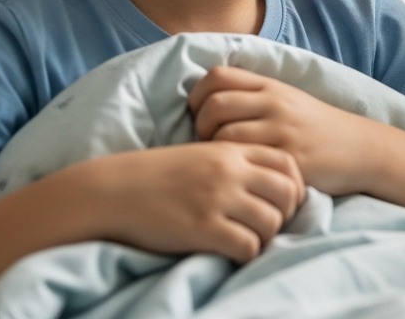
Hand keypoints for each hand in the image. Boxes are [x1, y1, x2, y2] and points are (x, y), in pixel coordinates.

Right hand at [74, 142, 304, 262]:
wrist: (111, 191)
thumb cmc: (155, 176)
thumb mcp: (199, 155)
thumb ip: (232, 163)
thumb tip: (265, 184)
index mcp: (230, 150)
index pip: (286, 162)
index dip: (293, 185)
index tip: (282, 201)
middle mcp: (229, 171)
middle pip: (287, 192)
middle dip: (286, 213)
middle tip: (269, 226)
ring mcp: (217, 199)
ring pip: (271, 222)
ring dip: (266, 237)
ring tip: (248, 240)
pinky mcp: (203, 228)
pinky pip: (247, 246)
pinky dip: (246, 254)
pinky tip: (232, 252)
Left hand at [188, 65, 377, 195]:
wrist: (360, 149)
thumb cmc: (316, 127)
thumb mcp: (288, 100)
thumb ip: (253, 96)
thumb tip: (206, 99)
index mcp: (272, 87)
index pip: (217, 76)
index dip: (198, 95)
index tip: (200, 114)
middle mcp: (275, 104)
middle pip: (215, 105)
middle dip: (201, 126)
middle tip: (209, 142)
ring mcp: (282, 132)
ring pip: (225, 135)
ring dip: (215, 151)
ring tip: (225, 160)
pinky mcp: (289, 159)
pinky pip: (247, 162)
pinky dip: (237, 169)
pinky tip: (242, 175)